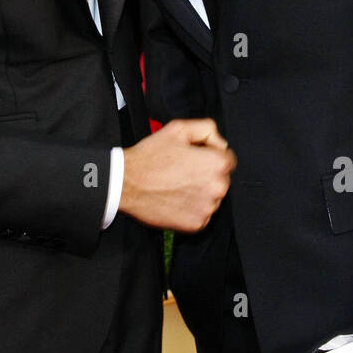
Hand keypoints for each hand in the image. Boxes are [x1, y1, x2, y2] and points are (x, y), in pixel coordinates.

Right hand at [120, 118, 235, 231]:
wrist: (126, 183)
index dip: (209, 155)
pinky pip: (201, 214)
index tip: (193, 158)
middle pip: (220, 179)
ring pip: (211, 197)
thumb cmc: (150, 156)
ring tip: (176, 185)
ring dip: (199, 192)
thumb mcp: (179, 128)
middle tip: (181, 171)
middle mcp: (218, 187)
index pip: (227, 159)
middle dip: (205, 174)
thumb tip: (221, 144)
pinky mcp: (196, 224)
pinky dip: (191, 208)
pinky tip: (174, 198)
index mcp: (217, 163)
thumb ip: (208, 129)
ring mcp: (208, 208)